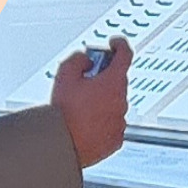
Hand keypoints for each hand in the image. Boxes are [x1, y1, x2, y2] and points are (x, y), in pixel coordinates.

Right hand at [51, 41, 131, 168]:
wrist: (62, 144)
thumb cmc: (64, 111)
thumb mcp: (64, 74)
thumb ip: (78, 59)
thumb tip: (87, 60)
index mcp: (113, 82)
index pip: (125, 55)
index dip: (120, 45)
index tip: (115, 44)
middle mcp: (122, 101)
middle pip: (118, 82)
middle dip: (104, 78)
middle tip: (86, 80)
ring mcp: (121, 121)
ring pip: (115, 105)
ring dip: (103, 101)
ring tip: (81, 107)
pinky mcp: (116, 139)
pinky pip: (112, 125)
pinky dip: (103, 121)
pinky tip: (86, 123)